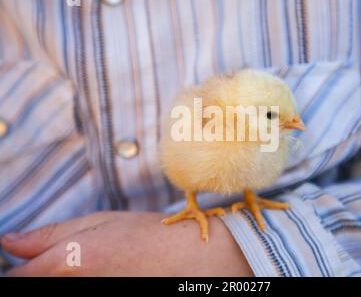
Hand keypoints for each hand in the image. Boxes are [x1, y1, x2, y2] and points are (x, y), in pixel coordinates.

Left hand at [1, 211, 253, 275]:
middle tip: (68, 258)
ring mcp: (94, 294)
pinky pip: (79, 293)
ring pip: (56, 287)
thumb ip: (51, 234)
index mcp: (69, 261)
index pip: (17, 275)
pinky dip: (82, 280)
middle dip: (40, 270)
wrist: (191, 260)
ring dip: (61, 275)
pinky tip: (104, 272)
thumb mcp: (101, 222)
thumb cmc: (148, 235)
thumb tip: (9, 242)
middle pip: (36, 281)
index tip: (28, 258)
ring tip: (93, 264)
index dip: (18, 266)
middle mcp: (77, 286)